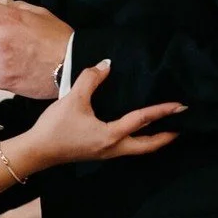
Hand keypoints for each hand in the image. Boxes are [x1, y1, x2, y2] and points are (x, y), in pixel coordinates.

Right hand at [14, 61, 183, 173]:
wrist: (37, 151)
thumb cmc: (55, 127)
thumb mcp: (73, 99)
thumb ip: (90, 79)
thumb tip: (106, 64)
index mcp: (111, 135)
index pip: (143, 120)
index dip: (162, 111)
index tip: (180, 106)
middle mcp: (113, 148)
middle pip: (147, 146)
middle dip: (166, 137)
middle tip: (181, 127)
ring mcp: (106, 153)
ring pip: (137, 149)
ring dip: (152, 140)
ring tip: (164, 130)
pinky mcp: (98, 152)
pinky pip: (126, 147)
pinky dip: (137, 140)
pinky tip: (135, 131)